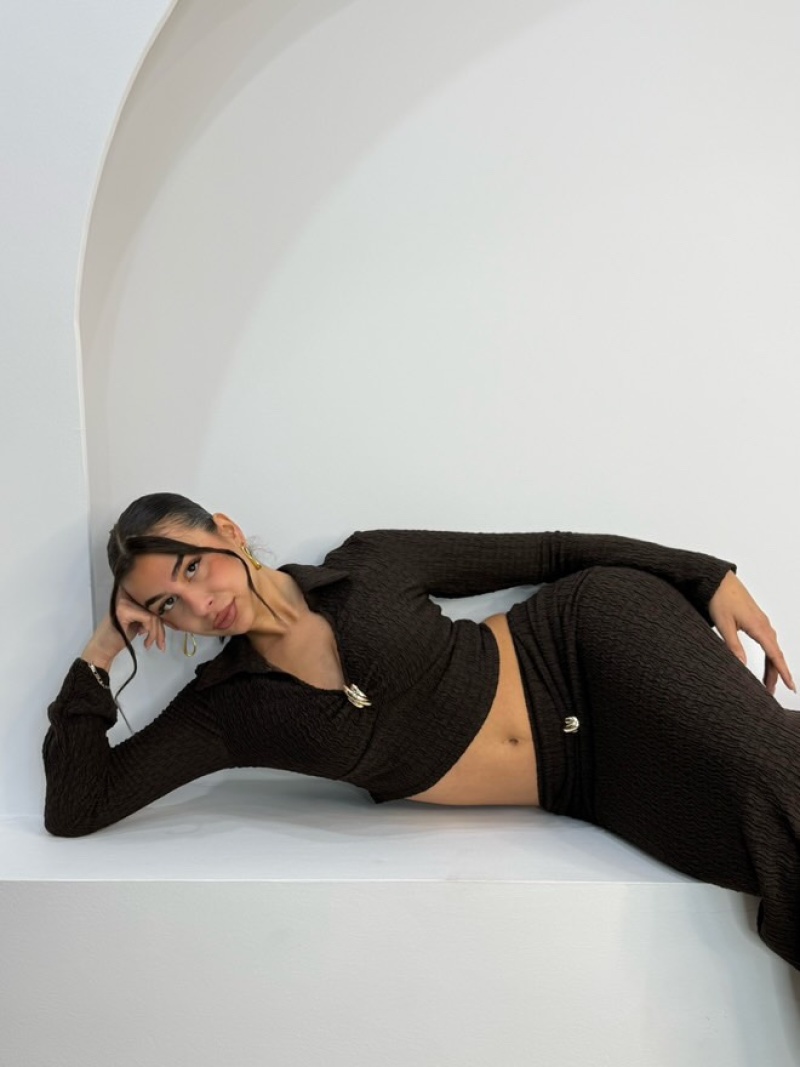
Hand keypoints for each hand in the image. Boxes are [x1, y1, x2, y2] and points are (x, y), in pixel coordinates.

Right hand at [81, 590, 165, 668]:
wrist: (102, 649)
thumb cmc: (119, 636)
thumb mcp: (138, 622)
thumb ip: (148, 614)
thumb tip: (167, 614)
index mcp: (130, 595)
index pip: (153, 601)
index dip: (161, 617)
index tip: (161, 634)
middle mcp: (126, 595)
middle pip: (154, 608)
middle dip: (160, 628)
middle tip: (160, 644)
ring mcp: (124, 602)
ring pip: (153, 614)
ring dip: (157, 633)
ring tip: (150, 644)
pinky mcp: (124, 611)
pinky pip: (149, 618)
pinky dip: (152, 632)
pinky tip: (146, 643)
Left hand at [708, 571, 795, 695]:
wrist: (718, 579)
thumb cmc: (719, 598)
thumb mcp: (724, 624)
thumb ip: (733, 645)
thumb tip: (742, 665)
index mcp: (758, 627)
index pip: (774, 655)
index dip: (783, 672)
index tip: (791, 686)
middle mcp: (764, 625)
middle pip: (775, 654)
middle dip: (775, 674)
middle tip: (771, 692)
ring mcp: (761, 621)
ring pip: (772, 648)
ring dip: (771, 665)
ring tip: (768, 683)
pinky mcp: (756, 619)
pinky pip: (768, 640)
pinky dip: (769, 654)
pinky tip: (766, 661)